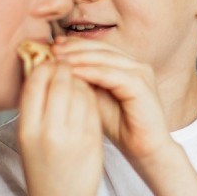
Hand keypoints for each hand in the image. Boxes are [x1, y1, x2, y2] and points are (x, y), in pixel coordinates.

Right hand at [16, 61, 103, 195]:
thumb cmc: (43, 169)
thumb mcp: (28, 139)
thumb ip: (35, 108)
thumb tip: (42, 70)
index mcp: (27, 129)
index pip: (36, 82)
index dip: (45, 66)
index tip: (50, 62)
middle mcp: (49, 131)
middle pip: (60, 81)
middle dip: (65, 68)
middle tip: (68, 64)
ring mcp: (73, 136)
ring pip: (80, 90)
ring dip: (81, 79)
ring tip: (78, 80)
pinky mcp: (92, 141)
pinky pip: (93, 106)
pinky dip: (91, 95)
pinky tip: (88, 96)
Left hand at [51, 38, 172, 164]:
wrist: (144, 150)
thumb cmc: (121, 128)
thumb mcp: (96, 100)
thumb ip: (83, 82)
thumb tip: (57, 68)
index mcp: (126, 66)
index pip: (98, 48)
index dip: (74, 45)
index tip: (51, 46)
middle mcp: (136, 65)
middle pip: (101, 48)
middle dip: (75, 47)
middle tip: (52, 49)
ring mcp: (141, 73)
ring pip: (105, 58)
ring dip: (80, 57)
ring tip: (58, 59)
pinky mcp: (141, 86)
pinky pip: (112, 74)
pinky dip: (91, 72)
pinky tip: (73, 73)